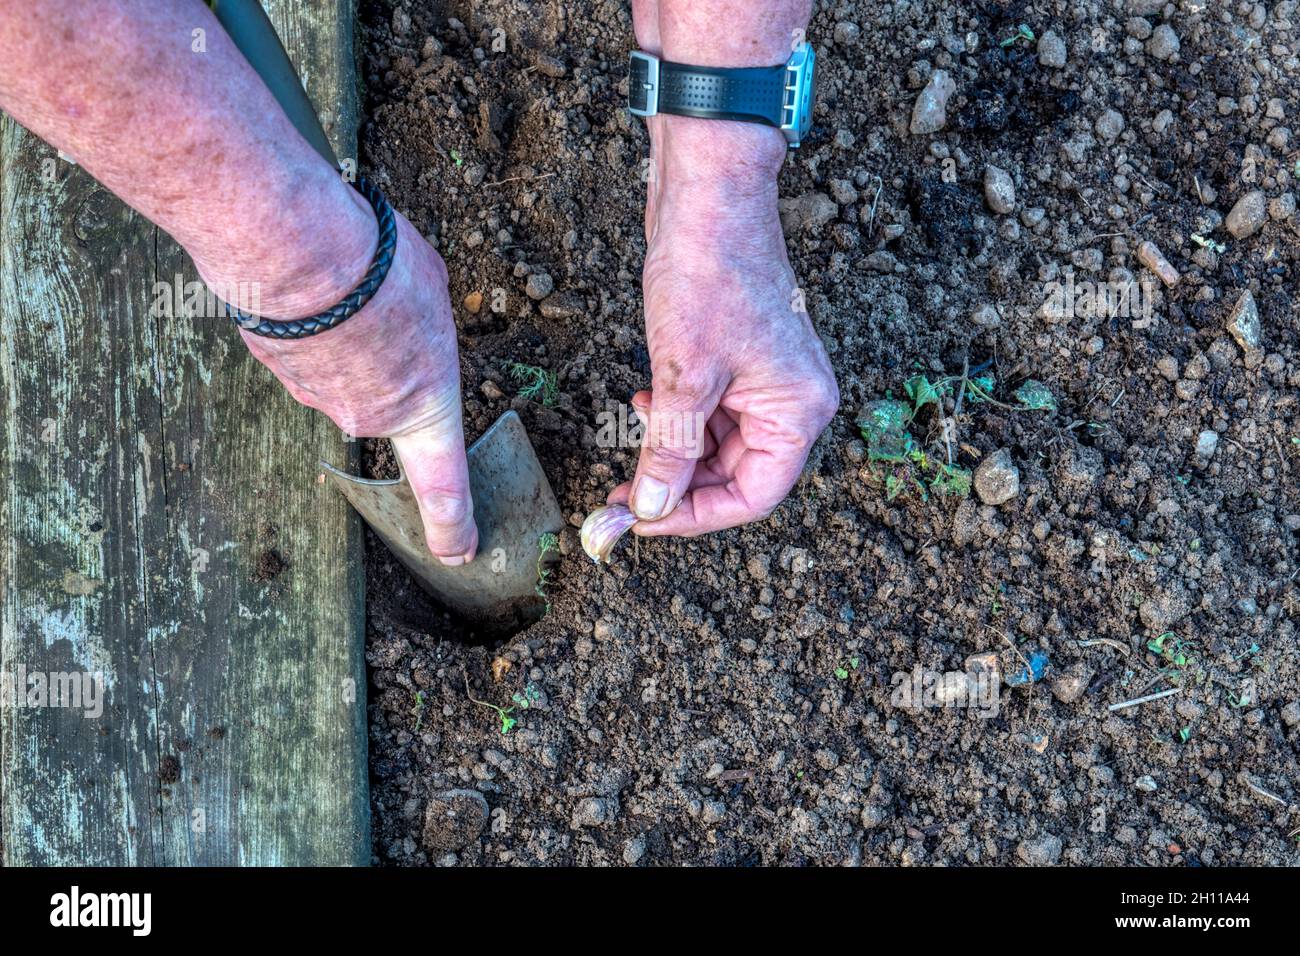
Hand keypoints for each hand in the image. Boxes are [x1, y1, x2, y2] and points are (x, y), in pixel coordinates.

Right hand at [200, 203, 477, 565]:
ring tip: (345, 279)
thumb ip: (424, 330)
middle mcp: (370, 416)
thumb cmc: (376, 271)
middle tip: (386, 296)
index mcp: (424, 407)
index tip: (458, 550)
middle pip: (386, 390)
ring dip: (347, 329)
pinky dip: (310, 319)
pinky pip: (304, 344)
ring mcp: (316, 395)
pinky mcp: (274, 365)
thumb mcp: (434, 293)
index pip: (443, 486)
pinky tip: (309, 284)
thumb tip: (399, 330)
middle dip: (389, 348)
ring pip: (341, 365)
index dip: (453, 523)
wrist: (293, 250)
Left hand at [608, 116, 838, 535]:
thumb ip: (668, 449)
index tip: (645, 520)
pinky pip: (706, 412)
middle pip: (734, 475)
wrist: (707, 193)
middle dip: (676, 487)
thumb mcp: (683, 375)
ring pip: (715, 446)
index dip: (696, 515)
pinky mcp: (736, 360)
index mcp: (798, 411)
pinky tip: (640, 406)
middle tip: (621, 497)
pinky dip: (673, 420)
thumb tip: (650, 507)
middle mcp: (791, 401)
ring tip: (625, 451)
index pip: (754, 495)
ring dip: (669, 454)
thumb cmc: (710, 273)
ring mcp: (764, 380)